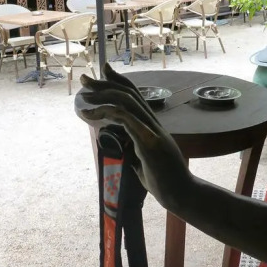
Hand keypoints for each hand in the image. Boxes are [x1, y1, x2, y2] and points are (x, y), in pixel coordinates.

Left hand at [78, 64, 192, 209]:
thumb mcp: (143, 163)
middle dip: (105, 83)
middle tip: (85, 79)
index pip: (136, 95)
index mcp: (152, 126)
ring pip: (126, 101)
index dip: (119, 81)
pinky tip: (91, 115)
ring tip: (84, 97)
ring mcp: (152, 131)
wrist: (182, 195)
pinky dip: (106, 112)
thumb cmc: (164, 182)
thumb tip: (119, 147)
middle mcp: (153, 123)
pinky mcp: (148, 141)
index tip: (104, 71)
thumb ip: (133, 151)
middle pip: (129, 93)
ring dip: (103, 95)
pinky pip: (125, 118)